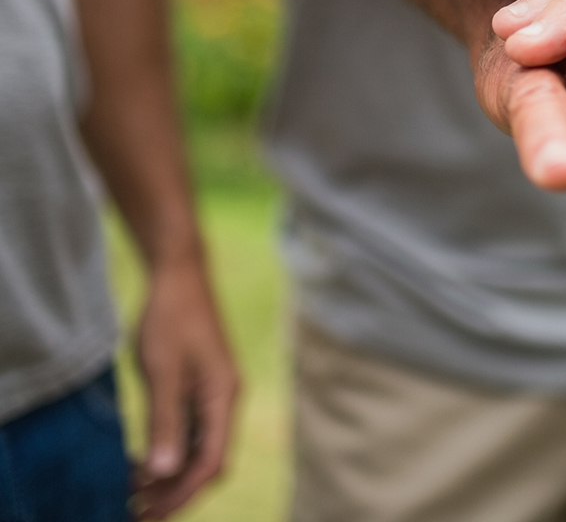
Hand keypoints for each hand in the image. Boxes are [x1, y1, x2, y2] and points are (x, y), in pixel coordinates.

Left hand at [132, 261, 238, 519]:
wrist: (180, 274)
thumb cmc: (171, 317)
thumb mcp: (162, 371)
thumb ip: (166, 421)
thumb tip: (165, 472)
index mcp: (223, 397)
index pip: (210, 463)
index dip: (181, 493)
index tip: (147, 512)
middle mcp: (225, 399)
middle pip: (209, 462)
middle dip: (175, 490)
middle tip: (135, 508)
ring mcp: (215, 393)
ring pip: (200, 449)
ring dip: (170, 474)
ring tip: (133, 489)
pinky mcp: (202, 386)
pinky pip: (192, 431)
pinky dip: (170, 452)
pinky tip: (143, 457)